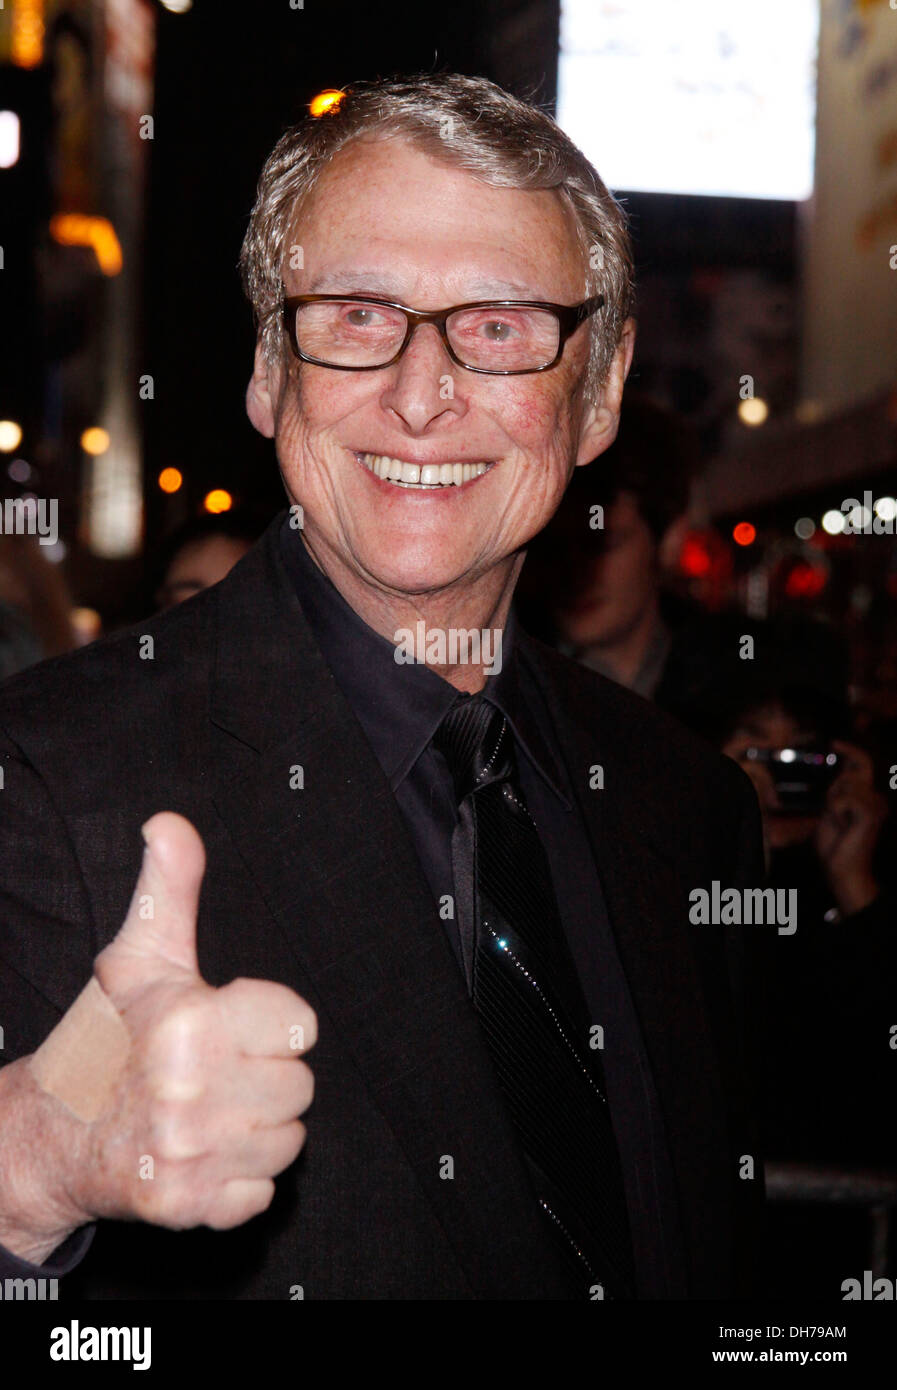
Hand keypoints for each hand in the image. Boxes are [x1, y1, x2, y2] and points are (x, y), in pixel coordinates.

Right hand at [1, 813, 315, 1257]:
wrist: (51, 1133)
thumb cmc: (106, 1040)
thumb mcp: (139, 958)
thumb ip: (170, 888)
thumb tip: (170, 823)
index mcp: (191, 1022)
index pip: (300, 1025)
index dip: (270, 1024)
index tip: (235, 1026)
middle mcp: (193, 1090)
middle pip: (299, 1085)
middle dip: (264, 1076)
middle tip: (216, 1070)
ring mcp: (190, 1154)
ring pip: (288, 1140)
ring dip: (256, 1128)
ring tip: (209, 1110)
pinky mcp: (188, 1205)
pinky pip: (261, 1191)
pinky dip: (238, 1179)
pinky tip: (203, 1152)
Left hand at [814, 741, 886, 916]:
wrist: (842, 869)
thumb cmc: (835, 844)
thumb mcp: (831, 810)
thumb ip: (838, 791)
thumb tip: (842, 770)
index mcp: (868, 797)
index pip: (862, 764)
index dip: (850, 750)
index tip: (833, 742)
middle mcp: (877, 799)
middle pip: (852, 772)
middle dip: (835, 790)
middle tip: (836, 817)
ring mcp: (877, 805)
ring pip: (844, 786)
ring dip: (833, 804)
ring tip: (840, 824)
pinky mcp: (871, 813)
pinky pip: (843, 798)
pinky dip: (835, 810)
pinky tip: (843, 825)